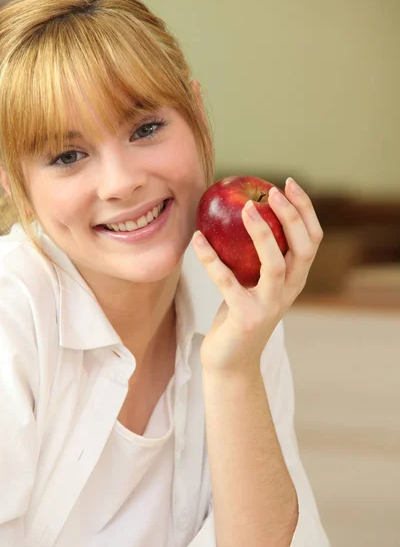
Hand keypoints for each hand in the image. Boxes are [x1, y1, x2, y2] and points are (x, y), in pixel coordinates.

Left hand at [192, 177, 322, 374]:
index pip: (312, 239)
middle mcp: (289, 291)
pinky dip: (211, 258)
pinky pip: (226, 282)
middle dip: (292, 215)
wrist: (232, 362)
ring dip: (262, 233)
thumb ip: (256, 255)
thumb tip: (239, 209)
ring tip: (245, 208)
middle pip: (304, 247)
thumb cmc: (239, 314)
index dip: (305, 210)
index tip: (289, 184)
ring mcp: (269, 306)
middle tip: (273, 191)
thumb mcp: (254, 282)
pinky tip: (197, 239)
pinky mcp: (246, 318)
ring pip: (274, 264)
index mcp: (295, 279)